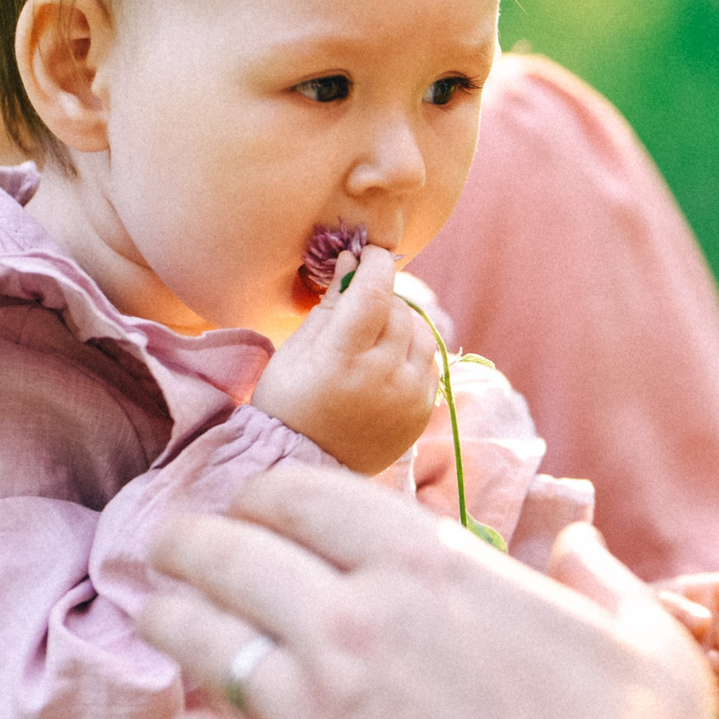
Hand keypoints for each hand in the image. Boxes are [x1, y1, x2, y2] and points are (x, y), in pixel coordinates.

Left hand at [138, 465, 718, 718]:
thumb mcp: (640, 635)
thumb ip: (594, 576)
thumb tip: (578, 544)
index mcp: (429, 566)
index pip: (299, 495)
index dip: (264, 495)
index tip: (253, 507)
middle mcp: (355, 626)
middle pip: (226, 553)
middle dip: (188, 540)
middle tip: (168, 544)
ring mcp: (316, 718)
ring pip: (199, 642)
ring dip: (172, 619)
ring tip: (159, 615)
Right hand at [251, 247, 439, 474]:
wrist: (306, 465)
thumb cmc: (289, 401)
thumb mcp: (296, 350)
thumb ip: (330, 304)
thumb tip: (352, 261)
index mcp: (342, 360)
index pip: (375, 292)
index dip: (376, 264)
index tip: (371, 253)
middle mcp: (383, 378)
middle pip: (398, 310)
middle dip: (381, 297)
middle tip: (359, 302)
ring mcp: (408, 398)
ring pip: (420, 333)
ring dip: (400, 323)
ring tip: (371, 335)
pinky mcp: (422, 412)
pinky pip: (429, 362)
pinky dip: (410, 352)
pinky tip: (384, 363)